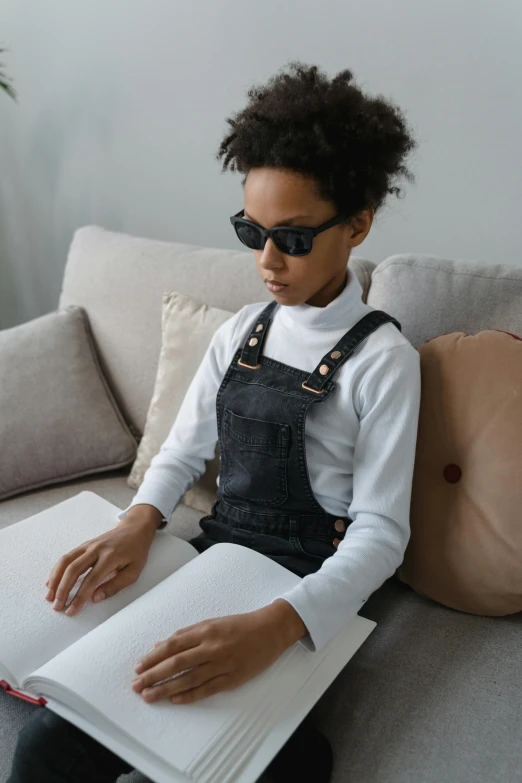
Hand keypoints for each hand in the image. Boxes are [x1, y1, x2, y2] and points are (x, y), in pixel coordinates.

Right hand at [44, 514, 157, 615]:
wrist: (135, 529)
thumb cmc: (136, 552)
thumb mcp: (134, 571)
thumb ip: (114, 585)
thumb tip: (95, 599)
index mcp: (110, 557)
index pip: (91, 580)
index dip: (79, 597)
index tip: (71, 611)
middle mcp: (96, 549)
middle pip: (73, 570)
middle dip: (63, 590)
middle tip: (57, 607)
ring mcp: (89, 545)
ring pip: (66, 561)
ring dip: (55, 579)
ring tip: (49, 596)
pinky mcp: (84, 545)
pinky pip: (67, 557)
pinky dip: (57, 570)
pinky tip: (52, 582)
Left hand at [131, 599, 306, 704]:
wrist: (271, 629)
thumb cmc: (239, 625)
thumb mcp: (212, 622)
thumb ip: (187, 634)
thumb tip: (160, 644)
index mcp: (205, 630)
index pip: (173, 645)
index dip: (154, 657)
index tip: (139, 667)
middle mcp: (211, 646)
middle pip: (177, 663)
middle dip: (153, 675)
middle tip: (137, 685)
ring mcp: (222, 663)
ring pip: (189, 678)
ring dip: (166, 689)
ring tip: (150, 696)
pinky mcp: (233, 678)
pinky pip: (208, 689)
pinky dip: (191, 695)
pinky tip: (176, 699)